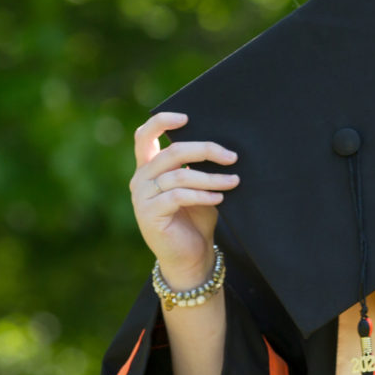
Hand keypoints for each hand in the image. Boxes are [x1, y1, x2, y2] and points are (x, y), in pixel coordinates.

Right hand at [130, 112, 239, 288]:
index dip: (162, 122)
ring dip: (211, 177)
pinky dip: (203, 194)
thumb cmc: (196, 219)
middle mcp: (141, 179)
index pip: (145, 136)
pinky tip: (220, 197)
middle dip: (205, 150)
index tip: (187, 118)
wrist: (190, 257)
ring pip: (179, 175)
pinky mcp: (150, 213)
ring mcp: (142, 196)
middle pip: (172, 152)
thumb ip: (198, 167)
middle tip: (232, 156)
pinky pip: (179, 196)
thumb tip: (224, 147)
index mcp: (149, 167)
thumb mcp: (198, 187)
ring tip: (234, 180)